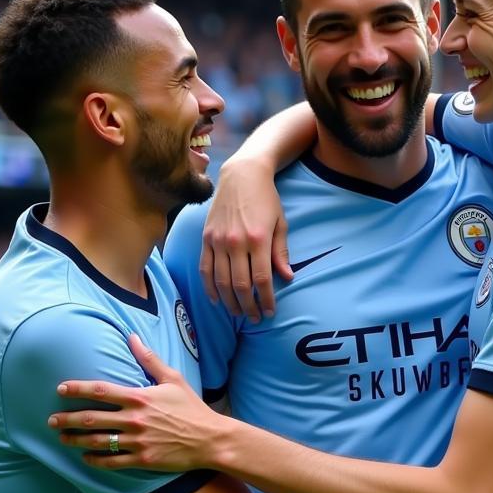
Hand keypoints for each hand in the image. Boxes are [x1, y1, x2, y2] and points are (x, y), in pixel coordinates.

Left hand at [50, 335, 227, 470]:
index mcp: (140, 397)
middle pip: (92, 418)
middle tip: (51, 420)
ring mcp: (137, 441)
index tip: (60, 390)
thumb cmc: (192, 408)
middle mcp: (135, 419)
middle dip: (68, 419)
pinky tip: (85, 458)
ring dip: (76, 440)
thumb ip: (149, 359)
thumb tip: (132, 336)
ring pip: (98, 441)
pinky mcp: (142, 459)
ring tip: (62, 438)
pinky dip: (95, 460)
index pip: (100, 391)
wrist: (211, 439)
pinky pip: (112, 461)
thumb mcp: (173, 379)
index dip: (77, 389)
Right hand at [199, 156, 291, 321]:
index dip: (266, 300)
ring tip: (238, 313)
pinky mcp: (206, 238)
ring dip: (229, 302)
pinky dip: (209, 287)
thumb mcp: (280, 223)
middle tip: (254, 318)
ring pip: (221, 281)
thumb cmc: (266, 199)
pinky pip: (205, 269)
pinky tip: (216, 300)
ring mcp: (218, 241)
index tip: (270, 311)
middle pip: (240, 285)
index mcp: (258, 239)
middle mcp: (236, 242)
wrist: (242, 175)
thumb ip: (281, 253)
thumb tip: (287, 278)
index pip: (262, 279)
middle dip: (248, 306)